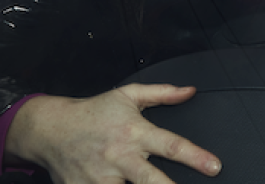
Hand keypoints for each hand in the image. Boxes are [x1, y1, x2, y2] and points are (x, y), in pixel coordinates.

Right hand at [5, 84, 220, 183]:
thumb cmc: (93, 113)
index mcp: (134, 133)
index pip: (171, 145)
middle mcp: (120, 157)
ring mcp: (100, 178)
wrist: (50, 130)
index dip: (196, 157)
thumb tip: (189, 91)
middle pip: (150, 180)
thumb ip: (162, 93)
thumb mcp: (127, 95)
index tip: (214, 167)